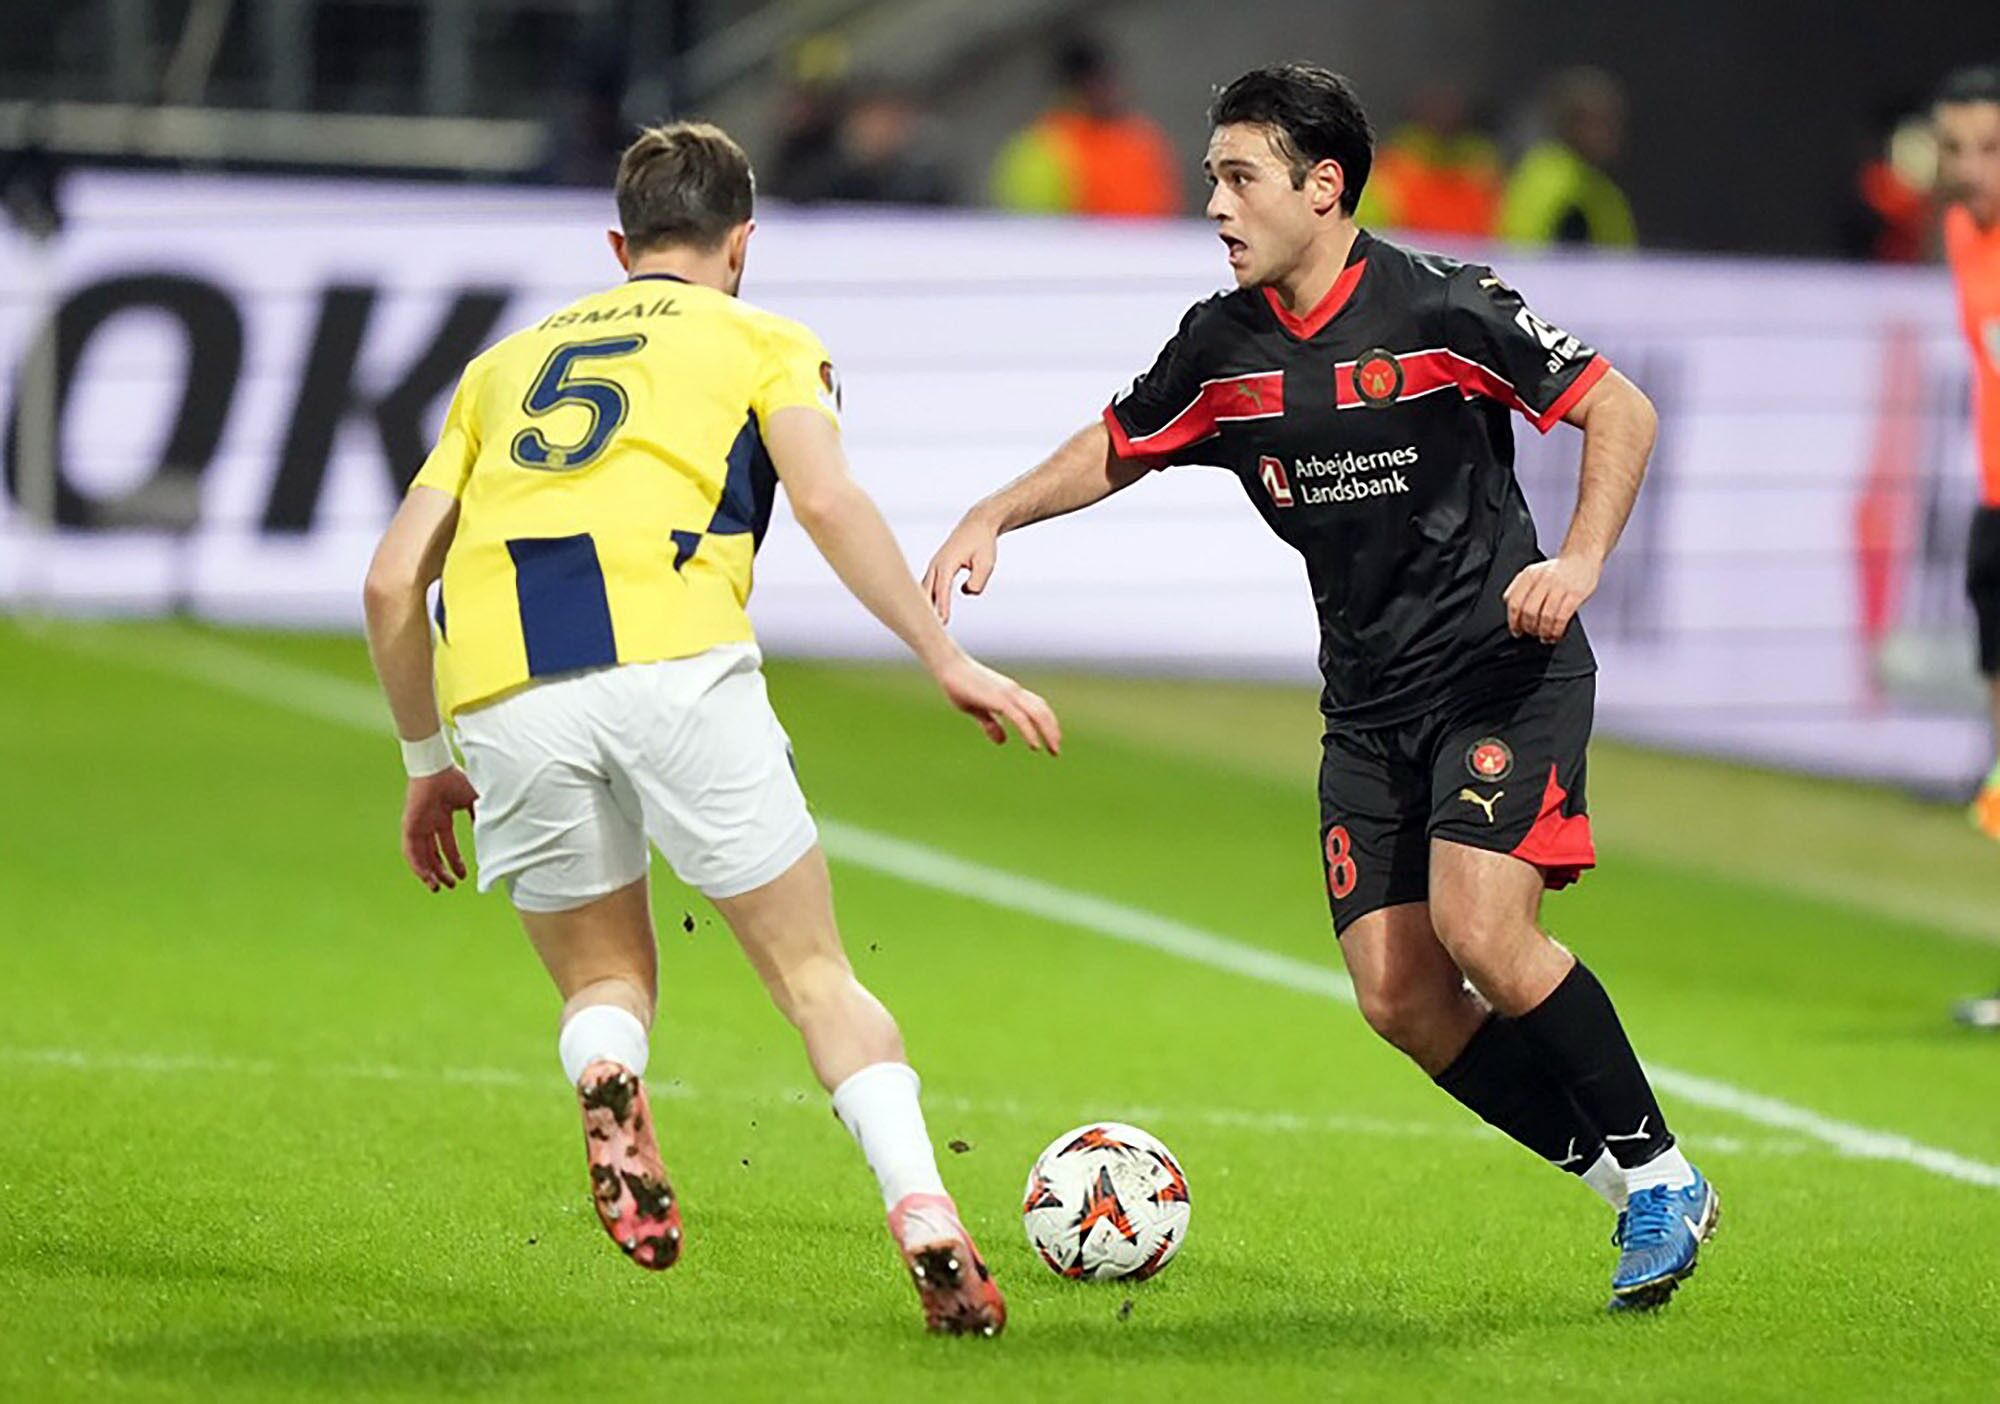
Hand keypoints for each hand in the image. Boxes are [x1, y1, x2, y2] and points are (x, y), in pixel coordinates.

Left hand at [401, 767, 477, 891]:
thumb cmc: (457, 780)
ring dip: (428, 873)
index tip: (464, 875)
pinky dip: (417, 865)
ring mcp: (418, 825)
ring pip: (420, 856)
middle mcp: (429, 823)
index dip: (455, 861)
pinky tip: (425, 876)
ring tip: (437, 887)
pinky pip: (410, 851)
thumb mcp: (475, 801)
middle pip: (432, 854)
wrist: (438, 769)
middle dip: (441, 871)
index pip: (447, 845)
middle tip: (450, 885)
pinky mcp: (409, 825)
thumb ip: (481, 816)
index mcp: (442, 817)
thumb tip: (492, 831)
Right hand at [921, 513, 1000, 623]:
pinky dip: (926, 599)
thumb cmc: (982, 543)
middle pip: (926, 592)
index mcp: (947, 563)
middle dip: (925, 610)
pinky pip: (928, 587)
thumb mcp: (987, 563)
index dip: (942, 607)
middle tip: (924, 631)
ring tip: (922, 625)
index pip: (943, 590)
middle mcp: (936, 565)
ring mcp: (934, 566)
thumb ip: (978, 581)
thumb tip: (967, 592)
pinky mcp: (936, 568)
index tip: (942, 623)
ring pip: (924, 589)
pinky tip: (927, 613)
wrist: (977, 525)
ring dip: (923, 605)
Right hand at [934, 651, 1061, 753]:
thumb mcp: (977, 708)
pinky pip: (1020, 718)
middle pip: (1042, 711)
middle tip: (1056, 751)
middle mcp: (1014, 692)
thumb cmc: (959, 685)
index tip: (1053, 739)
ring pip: (1037, 714)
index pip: (1037, 706)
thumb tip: (1002, 741)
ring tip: (1053, 750)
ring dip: (1048, 732)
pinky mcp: (999, 699)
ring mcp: (1008, 694)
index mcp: (1010, 692)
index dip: (1047, 722)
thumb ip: (990, 724)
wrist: (949, 667)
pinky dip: (1030, 732)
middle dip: (1052, 730)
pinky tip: (1035, 746)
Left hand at [1502, 553, 1600, 644]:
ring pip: (1546, 616)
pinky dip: (1557, 630)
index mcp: (1530, 575)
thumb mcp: (1533, 572)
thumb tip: (1506, 602)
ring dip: (1543, 631)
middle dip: (1529, 628)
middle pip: (1529, 611)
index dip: (1513, 621)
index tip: (1516, 631)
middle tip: (1531, 634)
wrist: (1582, 558)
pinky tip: (1555, 634)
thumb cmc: (1557, 570)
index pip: (1515, 602)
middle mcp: (1543, 580)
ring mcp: (1560, 587)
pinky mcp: (1575, 594)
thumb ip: (1518, 586)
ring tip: (1544, 637)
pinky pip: (1562, 617)